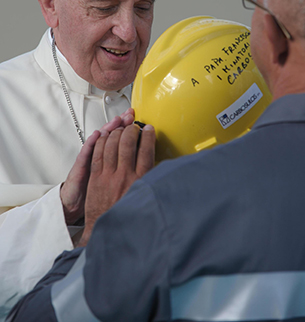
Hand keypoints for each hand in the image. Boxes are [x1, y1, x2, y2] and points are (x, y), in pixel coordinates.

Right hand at [60, 109, 135, 224]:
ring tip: (117, 119)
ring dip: (109, 128)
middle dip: (122, 124)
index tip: (140, 121)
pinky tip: (98, 135)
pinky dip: (92, 143)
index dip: (130, 130)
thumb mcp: (119, 181)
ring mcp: (90, 160)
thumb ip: (131, 169)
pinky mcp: (80, 167)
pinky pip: (86, 154)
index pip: (123, 141)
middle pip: (114, 136)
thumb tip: (149, 163)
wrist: (76, 201)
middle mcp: (102, 157)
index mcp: (113, 160)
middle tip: (129, 114)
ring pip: (101, 140)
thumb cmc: (99, 192)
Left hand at [78, 123, 154, 246]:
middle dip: (131, 130)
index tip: (149, 129)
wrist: (107, 227)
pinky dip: (101, 142)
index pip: (146, 150)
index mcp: (140, 180)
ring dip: (116, 133)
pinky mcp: (95, 178)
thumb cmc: (128, 212)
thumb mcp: (146, 195)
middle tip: (133, 126)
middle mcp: (124, 176)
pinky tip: (105, 137)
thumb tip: (159, 164)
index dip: (148, 135)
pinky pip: (97, 154)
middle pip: (127, 143)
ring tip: (120, 129)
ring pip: (111, 145)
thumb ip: (151, 178)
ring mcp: (108, 176)